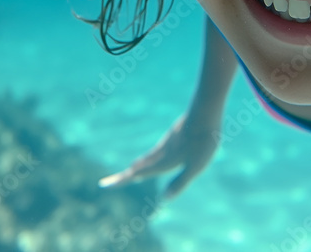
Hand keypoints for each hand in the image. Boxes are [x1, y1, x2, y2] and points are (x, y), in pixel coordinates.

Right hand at [99, 113, 220, 198]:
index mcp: (164, 161)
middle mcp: (161, 152)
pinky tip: (155, 155)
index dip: (122, 180)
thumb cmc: (203, 141)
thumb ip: (180, 182)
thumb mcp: (195, 167)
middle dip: (125, 175)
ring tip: (131, 171)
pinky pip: (157, 149)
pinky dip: (149, 157)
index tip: (104, 184)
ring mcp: (167, 142)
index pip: (138, 173)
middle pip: (139, 166)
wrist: (206, 110)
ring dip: (138, 166)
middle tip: (110, 182)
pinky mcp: (175, 134)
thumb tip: (163, 199)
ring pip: (148, 156)